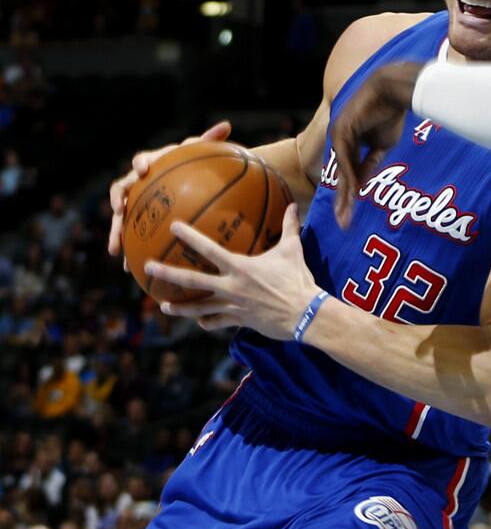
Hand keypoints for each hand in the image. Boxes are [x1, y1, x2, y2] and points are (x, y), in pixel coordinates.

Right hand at [108, 121, 232, 260]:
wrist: (184, 178)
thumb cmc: (193, 163)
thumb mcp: (200, 152)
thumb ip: (209, 140)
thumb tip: (226, 124)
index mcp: (151, 163)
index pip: (142, 160)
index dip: (141, 163)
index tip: (144, 168)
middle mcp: (137, 182)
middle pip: (121, 189)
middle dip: (116, 201)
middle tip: (117, 211)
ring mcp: (133, 202)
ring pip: (119, 217)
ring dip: (116, 232)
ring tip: (115, 251)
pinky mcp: (135, 220)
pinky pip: (129, 234)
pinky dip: (128, 250)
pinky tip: (130, 268)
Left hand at [145, 204, 319, 338]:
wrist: (305, 314)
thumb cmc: (298, 280)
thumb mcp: (293, 250)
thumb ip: (290, 227)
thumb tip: (294, 206)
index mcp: (240, 267)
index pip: (209, 249)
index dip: (189, 237)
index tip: (173, 226)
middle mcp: (231, 286)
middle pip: (192, 280)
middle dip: (167, 273)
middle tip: (147, 268)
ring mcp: (233, 305)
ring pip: (199, 307)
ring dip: (180, 307)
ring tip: (163, 305)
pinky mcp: (239, 320)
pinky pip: (218, 322)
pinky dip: (207, 322)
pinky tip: (199, 322)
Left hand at [329, 61, 424, 227]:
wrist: (392, 90)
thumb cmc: (390, 113)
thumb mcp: (382, 145)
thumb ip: (371, 163)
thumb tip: (363, 183)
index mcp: (347, 143)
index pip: (347, 173)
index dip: (349, 194)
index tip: (350, 213)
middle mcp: (339, 140)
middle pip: (341, 176)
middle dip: (343, 201)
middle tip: (343, 223)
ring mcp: (338, 135)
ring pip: (342, 171)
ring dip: (344, 195)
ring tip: (346, 215)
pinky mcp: (342, 131)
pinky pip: (346, 159)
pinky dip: (350, 177)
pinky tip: (353, 193)